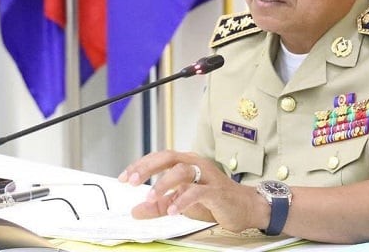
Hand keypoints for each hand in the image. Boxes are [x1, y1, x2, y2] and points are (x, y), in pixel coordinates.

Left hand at [118, 150, 267, 231]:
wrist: (244, 207)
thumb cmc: (213, 200)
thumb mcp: (180, 203)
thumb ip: (158, 206)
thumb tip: (135, 211)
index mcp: (186, 163)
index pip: (159, 158)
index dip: (139, 166)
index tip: (123, 178)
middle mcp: (196, 165)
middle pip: (168, 158)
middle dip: (147, 168)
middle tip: (132, 182)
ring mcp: (207, 176)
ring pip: (182, 171)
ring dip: (163, 184)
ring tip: (149, 198)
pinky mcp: (217, 191)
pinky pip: (197, 192)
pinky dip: (182, 200)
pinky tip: (172, 210)